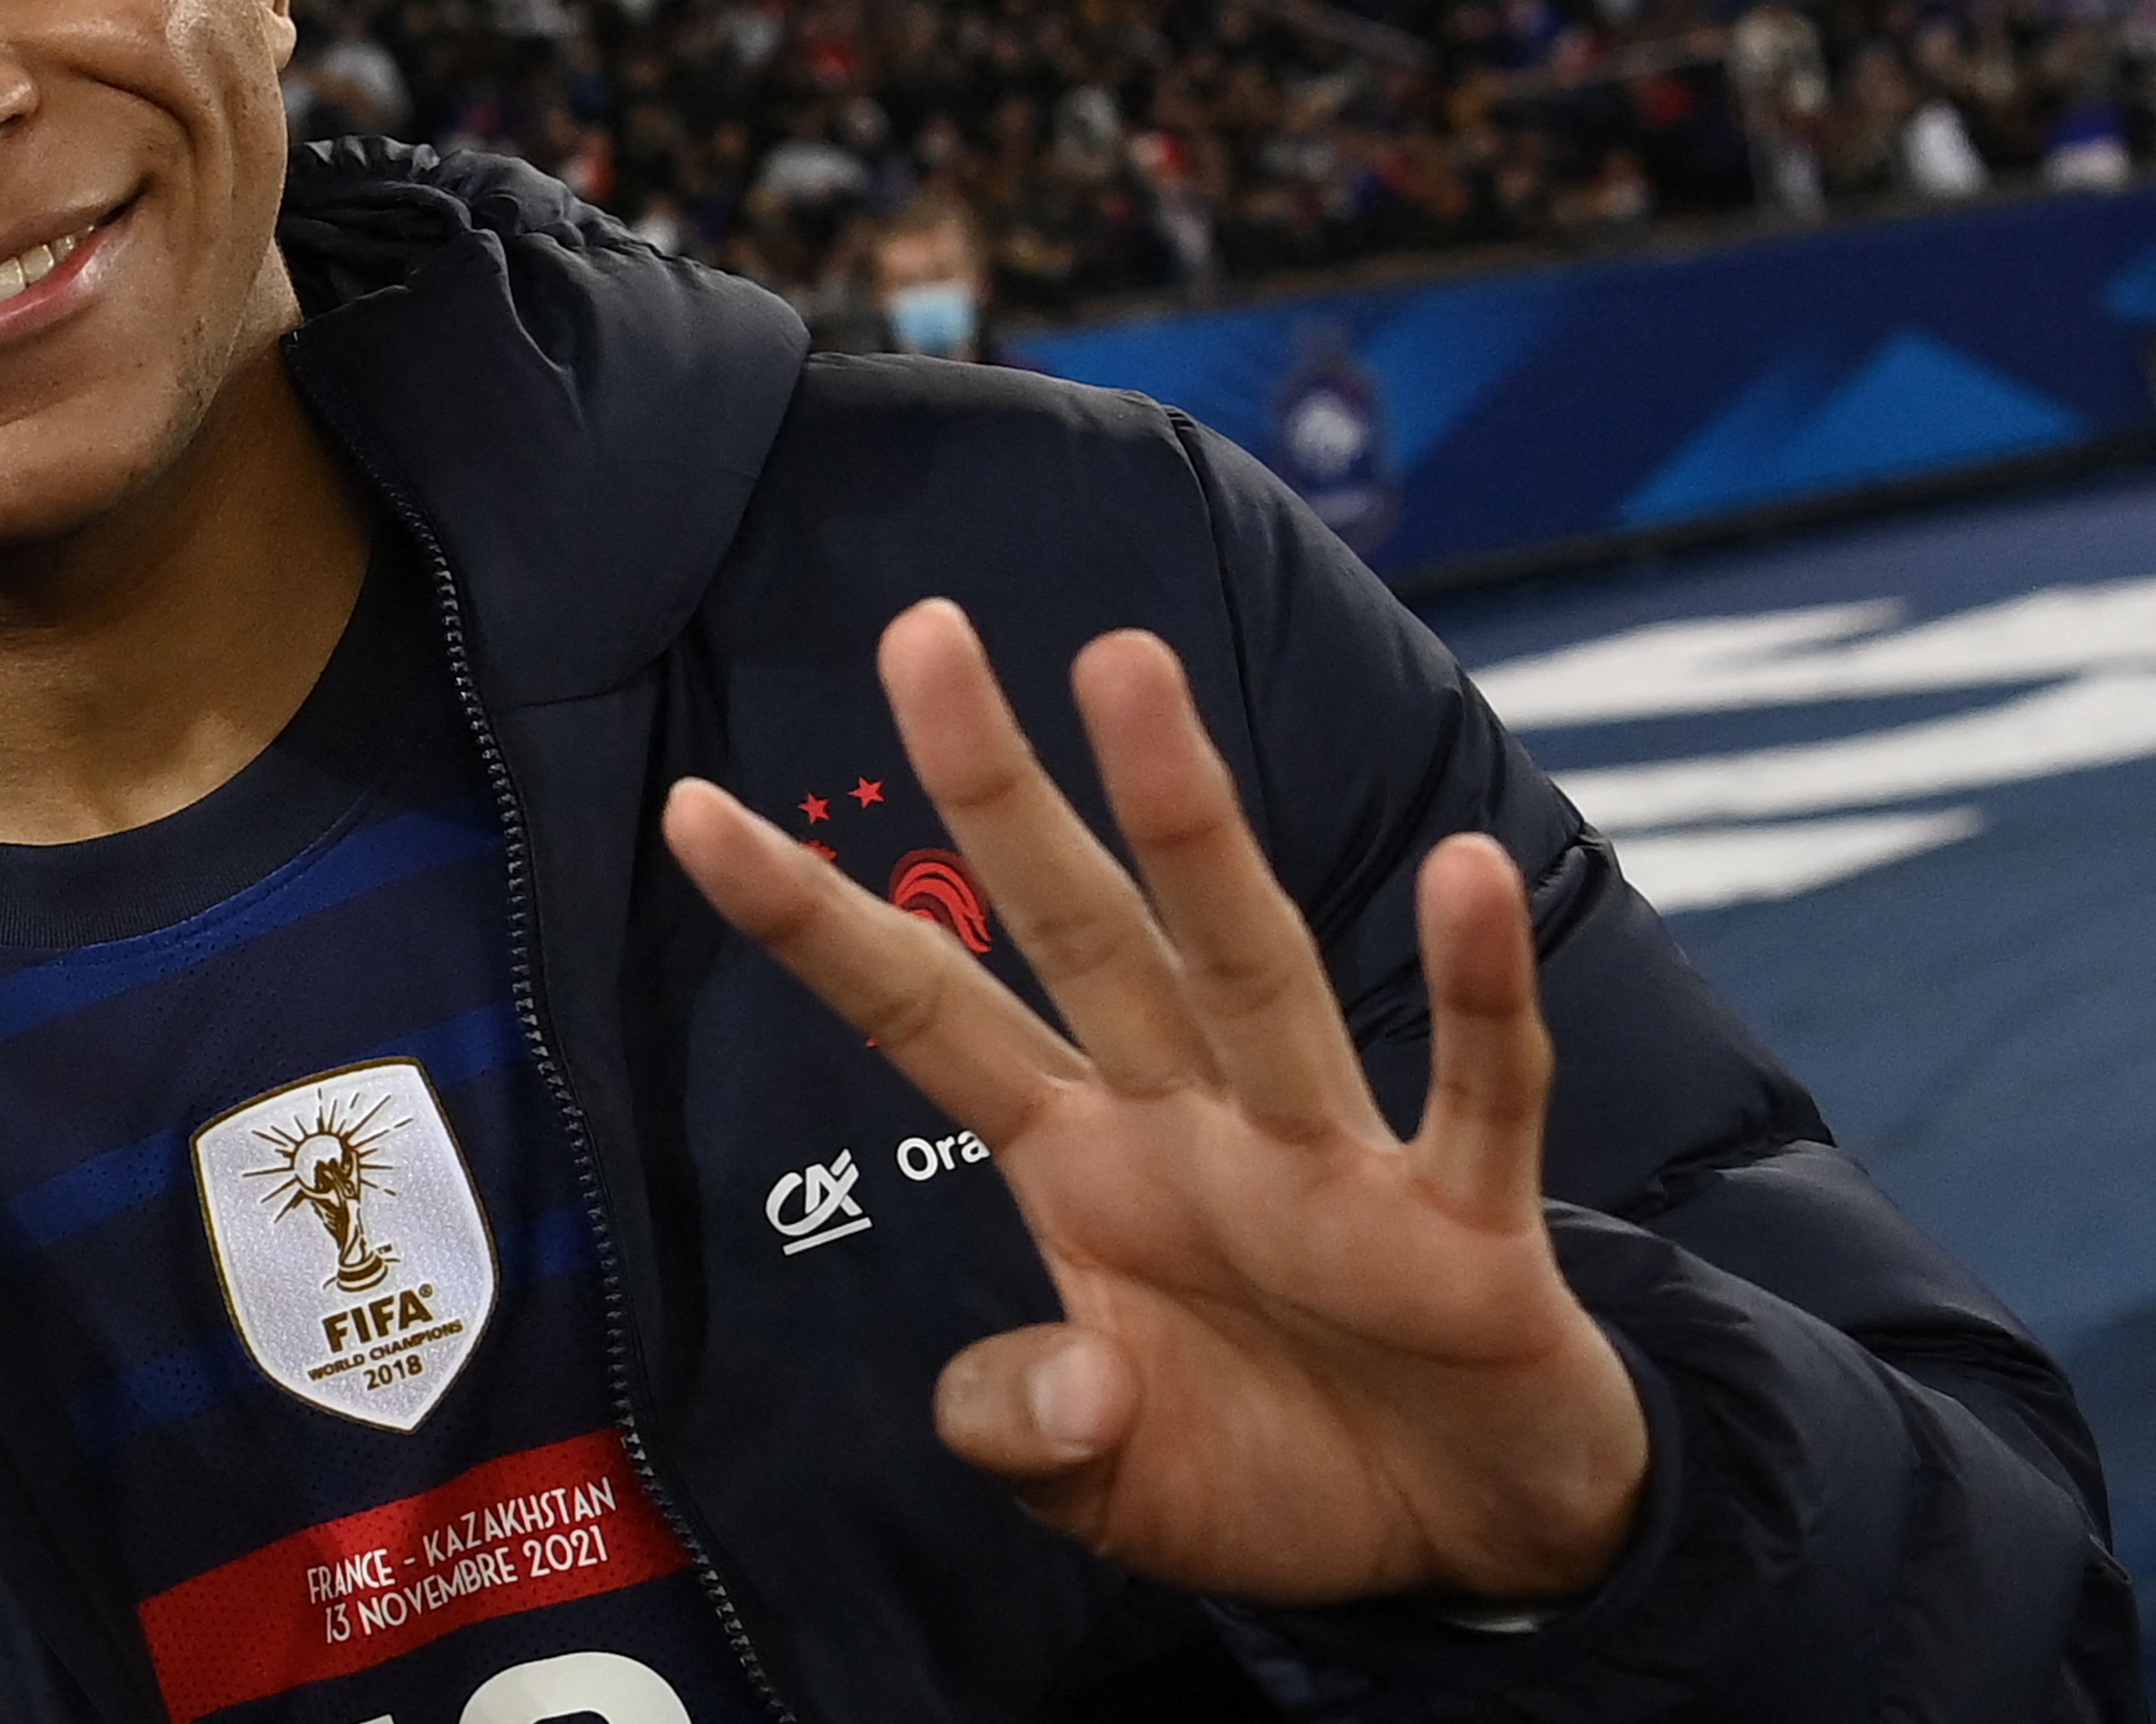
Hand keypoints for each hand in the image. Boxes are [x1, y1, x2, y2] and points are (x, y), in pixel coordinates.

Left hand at [661, 605, 1646, 1608]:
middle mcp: (1190, 1121)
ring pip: (1238, 958)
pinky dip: (1479, 990)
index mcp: (1084, 1163)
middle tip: (917, 633)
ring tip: (1124, 671)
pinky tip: (1466, 875)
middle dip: (995, 788)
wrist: (1468, 1537)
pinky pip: (1476, 1087)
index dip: (811, 918)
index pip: (923, 1011)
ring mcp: (1326, 1156)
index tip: (690, 808)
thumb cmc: (1274, 1469)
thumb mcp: (1106, 1489)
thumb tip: (1060, 1397)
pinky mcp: (1465, 1220)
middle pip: (1074, 927)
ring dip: (1187, 821)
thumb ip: (1028, 1435)